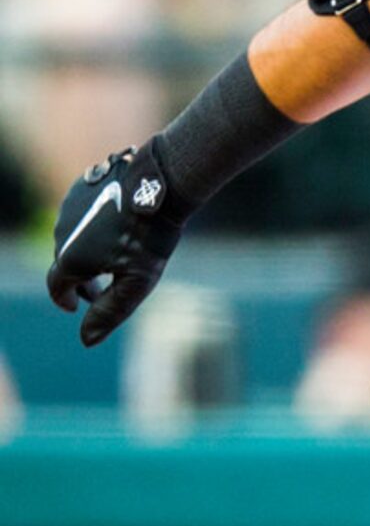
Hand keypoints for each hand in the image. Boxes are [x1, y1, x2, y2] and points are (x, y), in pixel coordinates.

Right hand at [47, 142, 184, 346]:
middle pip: (65, 264)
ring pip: (73, 238)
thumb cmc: (148, 238)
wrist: (156, 186)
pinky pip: (80, 216)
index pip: (57, 287)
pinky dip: (91, 229)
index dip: (65, 300)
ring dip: (87, 253)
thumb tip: (86, 340)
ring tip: (112, 259)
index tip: (74, 306)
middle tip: (102, 289)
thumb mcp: (135, 283)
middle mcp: (61, 234)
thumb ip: (110, 312)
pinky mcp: (79, 189)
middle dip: (81, 280)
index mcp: (70, 260)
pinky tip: (116, 229)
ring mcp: (68, 209)